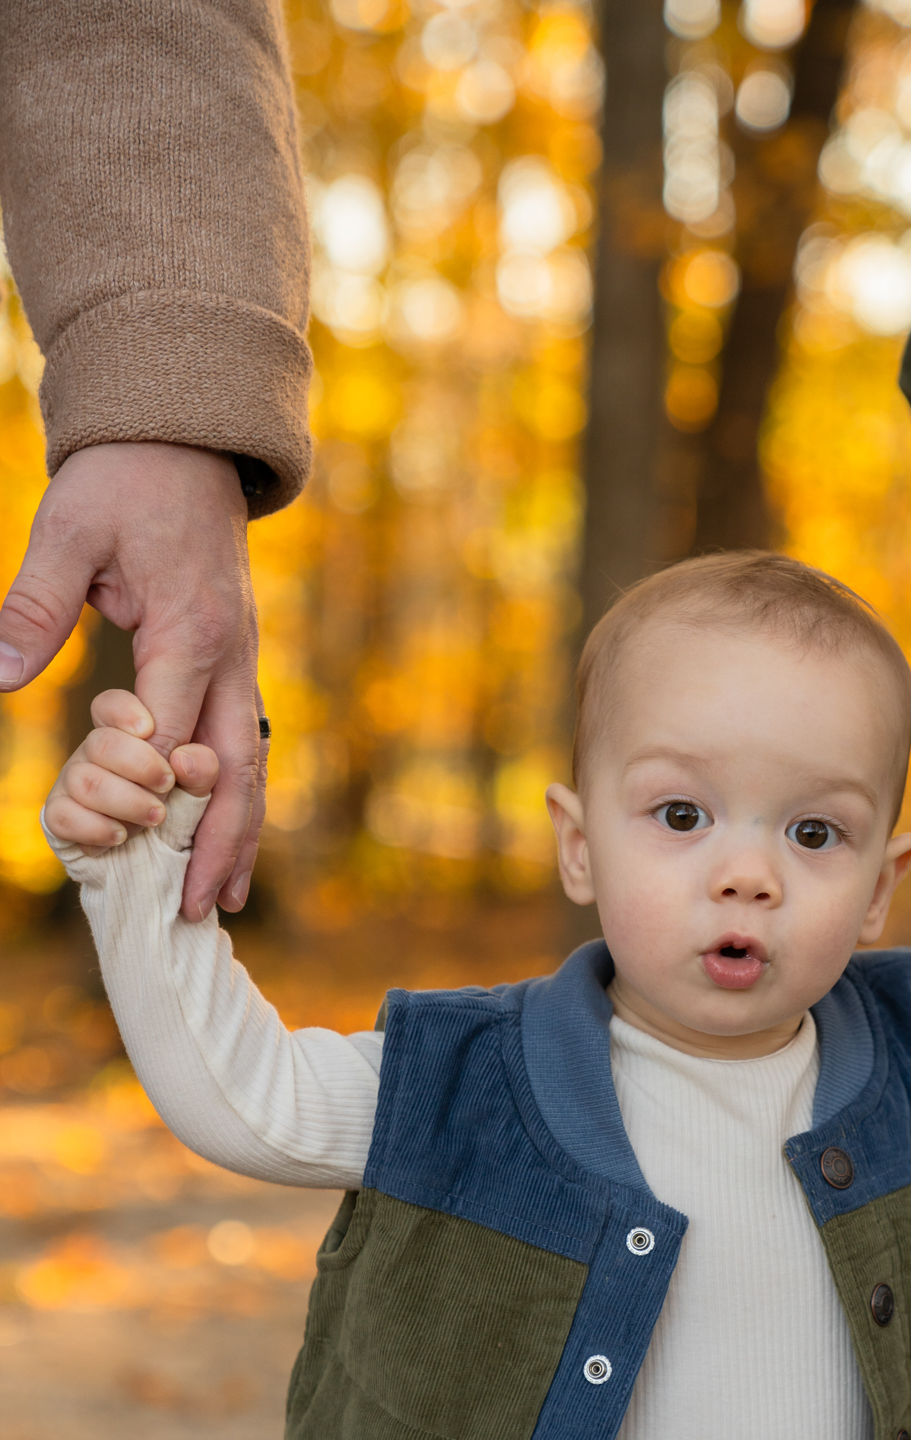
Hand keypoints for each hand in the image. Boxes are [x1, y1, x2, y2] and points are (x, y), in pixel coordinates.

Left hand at [0, 442, 266, 919]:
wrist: (186, 437)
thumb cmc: (125, 479)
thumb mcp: (67, 528)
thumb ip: (36, 606)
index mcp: (191, 632)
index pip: (174, 737)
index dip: (152, 795)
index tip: (130, 850)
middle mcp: (232, 659)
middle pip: (236, 773)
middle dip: (216, 847)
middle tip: (194, 913)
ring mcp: (243, 664)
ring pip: (253, 768)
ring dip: (239, 838)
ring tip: (222, 902)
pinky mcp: (238, 664)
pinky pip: (248, 747)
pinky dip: (239, 802)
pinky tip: (227, 842)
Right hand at [46, 689, 218, 850]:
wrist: (160, 866)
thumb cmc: (182, 817)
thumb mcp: (202, 793)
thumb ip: (203, 771)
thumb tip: (184, 759)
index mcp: (127, 737)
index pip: (109, 705)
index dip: (123, 712)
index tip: (149, 729)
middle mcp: (94, 754)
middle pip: (100, 743)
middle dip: (139, 766)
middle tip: (167, 786)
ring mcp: (74, 784)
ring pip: (83, 780)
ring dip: (124, 801)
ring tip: (156, 818)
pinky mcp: (61, 818)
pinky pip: (60, 815)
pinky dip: (93, 828)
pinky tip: (119, 836)